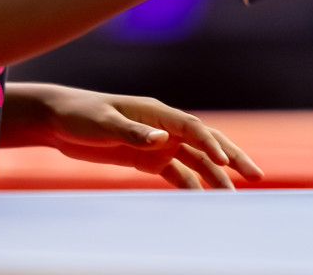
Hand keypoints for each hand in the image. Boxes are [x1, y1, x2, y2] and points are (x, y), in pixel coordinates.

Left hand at [0, 83, 262, 189]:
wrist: (56, 120)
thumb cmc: (78, 115)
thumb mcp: (101, 123)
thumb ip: (131, 131)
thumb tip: (161, 138)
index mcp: (154, 112)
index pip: (192, 127)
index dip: (212, 144)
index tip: (227, 163)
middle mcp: (161, 126)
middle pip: (205, 141)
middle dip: (231, 157)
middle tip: (256, 176)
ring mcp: (156, 142)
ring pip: (195, 160)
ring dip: (214, 177)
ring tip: (233, 198)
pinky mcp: (146, 158)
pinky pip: (176, 173)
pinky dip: (191, 185)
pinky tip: (202, 201)